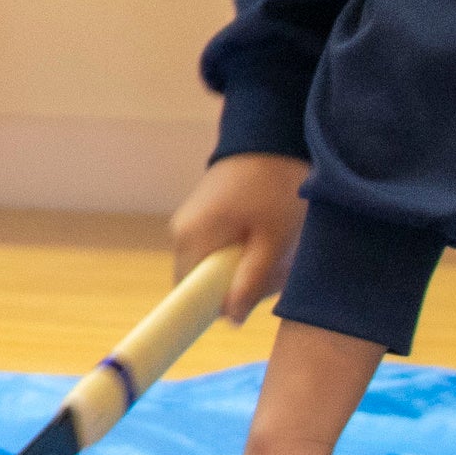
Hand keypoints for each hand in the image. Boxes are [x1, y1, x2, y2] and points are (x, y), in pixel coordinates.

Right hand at [171, 153, 306, 323]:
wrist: (269, 135)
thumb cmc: (274, 186)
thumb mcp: (273, 238)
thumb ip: (251, 279)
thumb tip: (230, 319)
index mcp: (191, 239)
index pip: (190, 296)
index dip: (218, 306)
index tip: (249, 301)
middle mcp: (181, 234)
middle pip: (203, 284)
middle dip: (237, 287)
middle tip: (274, 272)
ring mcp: (189, 225)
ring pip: (212, 268)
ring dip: (243, 270)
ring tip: (274, 251)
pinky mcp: (202, 218)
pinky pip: (216, 251)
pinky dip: (241, 254)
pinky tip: (265, 239)